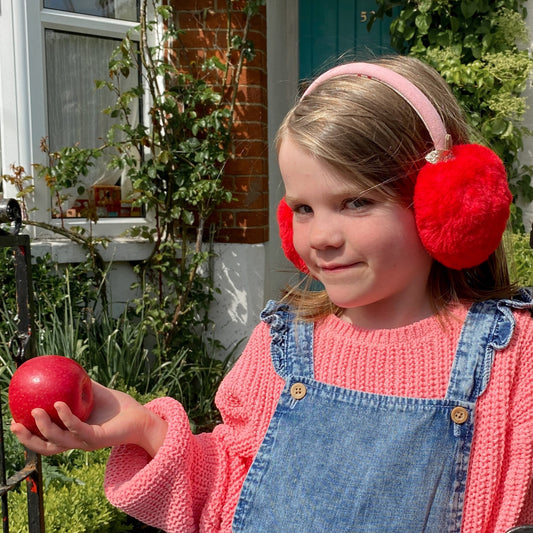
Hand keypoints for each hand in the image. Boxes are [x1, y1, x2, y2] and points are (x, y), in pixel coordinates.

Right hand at [10, 382, 167, 456]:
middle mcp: (77, 441)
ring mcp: (86, 441)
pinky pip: (78, 428)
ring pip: (59, 440)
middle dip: (28, 439)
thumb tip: (66, 370)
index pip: (46, 439)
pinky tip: (59, 405)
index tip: (14, 421)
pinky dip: (67, 417)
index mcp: (73, 433)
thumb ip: (81, 386)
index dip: (29, 435)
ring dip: (45, 427)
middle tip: (15, 423)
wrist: (141, 417)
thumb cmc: (119, 408)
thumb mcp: (96, 394)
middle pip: (46, 447)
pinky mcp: (97, 438)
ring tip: (35, 411)